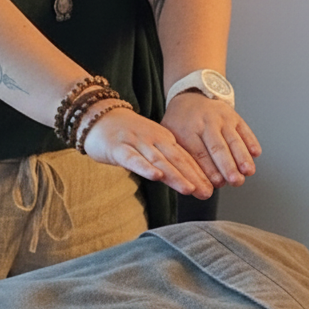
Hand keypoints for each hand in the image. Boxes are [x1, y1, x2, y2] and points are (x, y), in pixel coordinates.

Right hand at [80, 106, 214, 199]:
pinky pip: (133, 159)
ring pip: (158, 160)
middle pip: (176, 160)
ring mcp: (136, 142)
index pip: (185, 158)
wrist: (98, 115)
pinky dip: (145, 167)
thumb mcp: (150, 146)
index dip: (199, 174)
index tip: (211, 189)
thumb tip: (187, 181)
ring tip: (189, 188)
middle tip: (207, 193)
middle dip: (193, 178)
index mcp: (164, 139)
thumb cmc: (126, 135)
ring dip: (175, 175)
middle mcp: (153, 140)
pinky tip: (155, 176)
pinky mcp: (118, 148)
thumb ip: (166, 161)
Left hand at [161, 91, 261, 187]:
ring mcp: (221, 117)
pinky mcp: (234, 116)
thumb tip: (189, 189)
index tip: (216, 185)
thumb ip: (178, 161)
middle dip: (228, 166)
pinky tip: (255, 154)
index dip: (208, 170)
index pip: (198, 153)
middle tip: (235, 181)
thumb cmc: (180, 125)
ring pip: (233, 139)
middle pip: (217, 147)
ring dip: (242, 156)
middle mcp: (205, 122)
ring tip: (248, 172)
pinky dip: (251, 141)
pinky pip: (244, 129)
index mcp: (186, 130)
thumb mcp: (170, 139)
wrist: (190, 98)